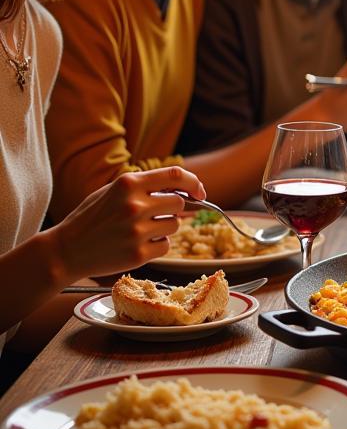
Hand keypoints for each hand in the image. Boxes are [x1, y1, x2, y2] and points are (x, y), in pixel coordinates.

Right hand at [54, 165, 202, 280]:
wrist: (66, 251)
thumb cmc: (92, 218)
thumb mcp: (113, 191)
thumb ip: (145, 186)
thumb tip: (185, 190)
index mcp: (128, 183)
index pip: (176, 175)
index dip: (193, 183)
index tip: (199, 192)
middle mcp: (135, 205)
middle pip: (179, 204)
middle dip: (172, 209)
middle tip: (154, 216)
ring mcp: (137, 230)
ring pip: (174, 226)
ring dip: (164, 228)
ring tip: (139, 231)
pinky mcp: (138, 254)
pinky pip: (166, 246)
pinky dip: (157, 245)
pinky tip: (136, 245)